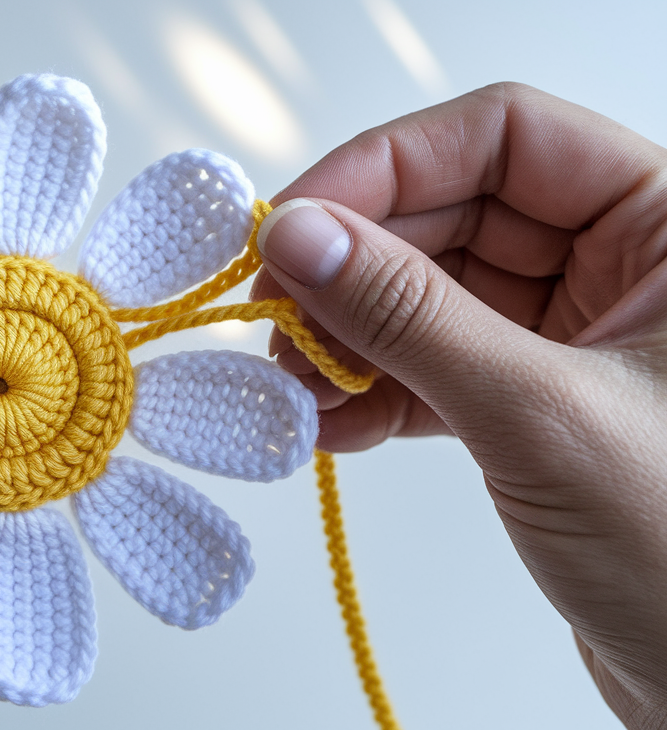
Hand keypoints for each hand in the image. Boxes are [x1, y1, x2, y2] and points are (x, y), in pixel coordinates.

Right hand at [249, 82, 666, 729]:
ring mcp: (572, 336)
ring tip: (293, 386)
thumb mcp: (540, 415)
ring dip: (348, 335)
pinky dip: (373, 390)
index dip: (388, 166)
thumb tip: (299, 236)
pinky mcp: (533, 404)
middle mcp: (623, 265)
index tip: (293, 224)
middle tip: (273, 315)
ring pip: (429, 293)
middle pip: (452, 212)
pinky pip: (432, 365)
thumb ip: (410, 317)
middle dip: (353, 266)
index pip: (504, 137)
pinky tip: (329, 424)